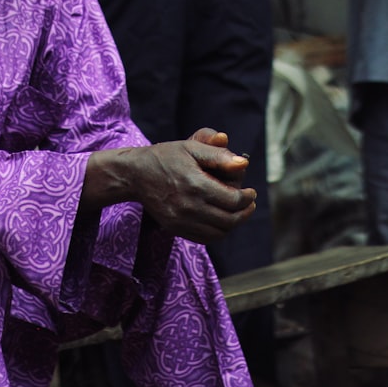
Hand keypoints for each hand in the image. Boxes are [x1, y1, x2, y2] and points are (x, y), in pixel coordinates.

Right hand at [83, 129, 256, 244]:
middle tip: (249, 204)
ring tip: (238, 212)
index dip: (247, 198)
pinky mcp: (175, 228)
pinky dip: (218, 232)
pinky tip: (221, 219)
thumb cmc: (167, 157)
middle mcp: (189, 206)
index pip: (233, 200)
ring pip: (219, 233)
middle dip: (244, 212)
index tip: (251, 192)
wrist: (136, 174)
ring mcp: (181, 221)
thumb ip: (219, 156)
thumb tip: (244, 164)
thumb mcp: (192, 148)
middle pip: (229, 220)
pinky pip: (205, 238)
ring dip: (233, 224)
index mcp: (196, 185)